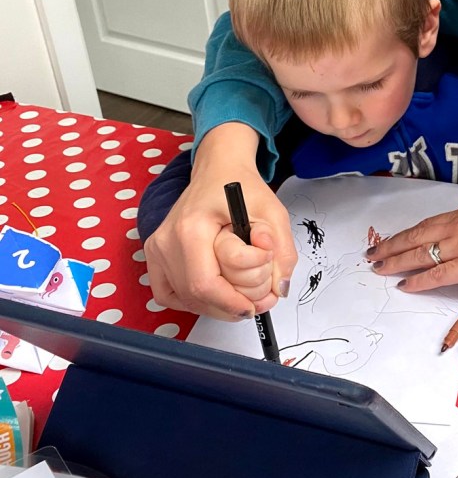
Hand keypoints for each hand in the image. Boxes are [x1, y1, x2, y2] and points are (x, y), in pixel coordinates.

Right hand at [143, 123, 296, 319]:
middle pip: (193, 295)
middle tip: (254, 302)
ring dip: (213, 306)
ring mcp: (156, 248)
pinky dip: (193, 301)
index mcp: (191, 227)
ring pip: (182, 298)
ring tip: (238, 295)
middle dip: (227, 306)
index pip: (204, 283)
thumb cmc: (243, 188)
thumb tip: (279, 289)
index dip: (230, 303)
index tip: (254, 307)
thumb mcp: (274, 214)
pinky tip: (215, 292)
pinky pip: (168, 293)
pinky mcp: (154, 255)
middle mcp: (166, 239)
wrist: (219, 170)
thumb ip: (282, 252)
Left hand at [365, 201, 457, 291]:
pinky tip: (404, 284)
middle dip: (392, 246)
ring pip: (420, 254)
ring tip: (378, 268)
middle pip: (416, 236)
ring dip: (396, 262)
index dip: (408, 233)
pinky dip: (418, 280)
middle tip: (373, 254)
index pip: (429, 223)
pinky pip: (437, 274)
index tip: (393, 239)